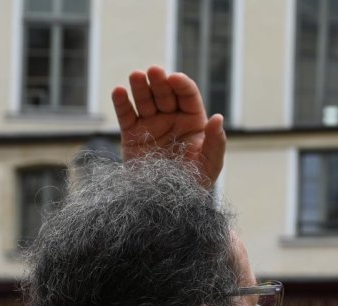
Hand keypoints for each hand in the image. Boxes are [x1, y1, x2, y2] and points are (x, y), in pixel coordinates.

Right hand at [111, 66, 225, 187]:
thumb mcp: (210, 163)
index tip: (174, 80)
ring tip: (137, 76)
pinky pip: (126, 115)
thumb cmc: (194, 182)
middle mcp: (171, 118)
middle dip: (160, 82)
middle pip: (165, 93)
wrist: (169, 202)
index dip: (181, 85)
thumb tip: (218, 118)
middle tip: (154, 72)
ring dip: (140, 86)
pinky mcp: (132, 135)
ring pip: (145, 99)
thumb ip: (215, 141)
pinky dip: (121, 103)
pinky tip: (119, 92)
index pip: (187, 95)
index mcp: (193, 121)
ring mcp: (150, 125)